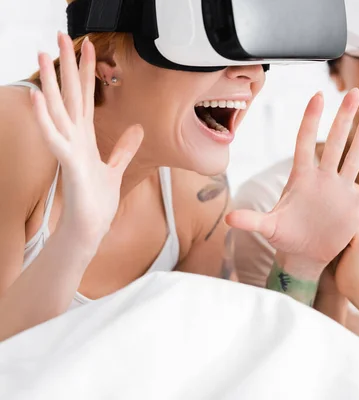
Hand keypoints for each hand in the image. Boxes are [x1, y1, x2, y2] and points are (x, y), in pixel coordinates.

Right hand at [32, 33, 142, 246]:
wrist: (90, 228)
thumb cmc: (97, 201)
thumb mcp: (116, 168)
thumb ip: (124, 148)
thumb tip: (136, 129)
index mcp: (86, 138)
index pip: (86, 97)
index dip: (88, 71)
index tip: (90, 47)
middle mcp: (74, 138)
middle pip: (71, 95)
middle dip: (67, 65)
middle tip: (62, 35)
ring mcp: (69, 149)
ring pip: (57, 110)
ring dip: (50, 82)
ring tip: (43, 55)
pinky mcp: (68, 164)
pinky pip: (54, 137)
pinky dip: (44, 118)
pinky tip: (38, 97)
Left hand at [227, 89, 358, 279]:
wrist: (305, 254)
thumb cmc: (285, 236)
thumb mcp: (269, 228)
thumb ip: (252, 221)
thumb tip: (230, 219)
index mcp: (301, 177)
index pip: (306, 142)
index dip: (312, 120)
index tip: (318, 97)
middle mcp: (324, 178)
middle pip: (336, 142)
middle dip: (344, 118)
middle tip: (353, 93)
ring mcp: (342, 190)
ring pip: (355, 157)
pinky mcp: (357, 207)